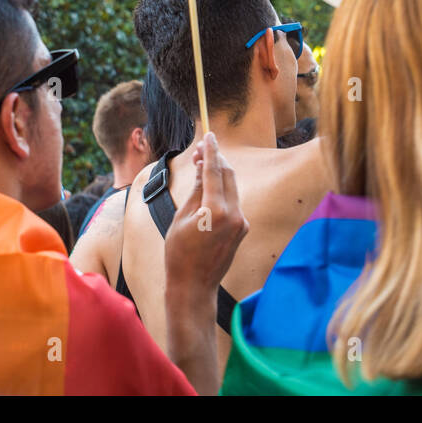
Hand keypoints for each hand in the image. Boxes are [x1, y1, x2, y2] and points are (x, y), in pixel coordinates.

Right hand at [165, 133, 248, 304]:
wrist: (193, 286)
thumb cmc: (179, 253)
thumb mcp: (181, 218)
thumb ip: (195, 190)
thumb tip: (202, 168)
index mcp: (216, 211)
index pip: (215, 172)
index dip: (211, 151)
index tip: (208, 136)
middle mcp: (234, 215)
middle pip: (228, 176)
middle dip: (216, 159)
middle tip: (201, 149)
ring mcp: (241, 223)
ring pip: (232, 188)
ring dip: (219, 174)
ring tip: (202, 164)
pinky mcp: (242, 229)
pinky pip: (232, 202)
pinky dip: (222, 191)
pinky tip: (209, 188)